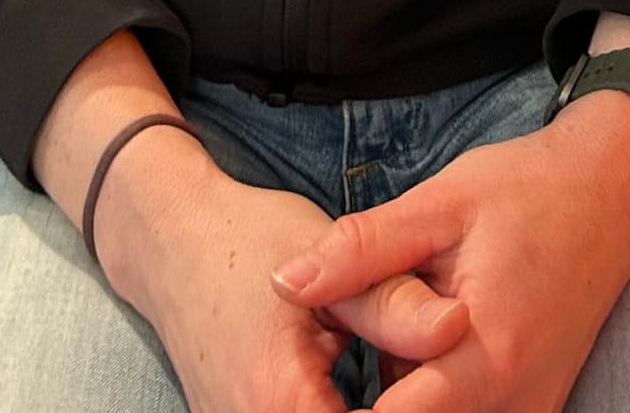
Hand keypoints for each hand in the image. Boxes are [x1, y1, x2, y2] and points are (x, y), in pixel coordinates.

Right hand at [134, 166, 472, 412]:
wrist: (169, 234)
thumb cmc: (248, 238)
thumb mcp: (329, 259)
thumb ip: (394, 303)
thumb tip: (459, 327)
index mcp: (282, 403)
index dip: (411, 411)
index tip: (432, 379)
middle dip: (386, 406)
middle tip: (405, 367)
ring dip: (361, 406)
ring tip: (380, 367)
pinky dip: (327, 407)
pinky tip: (352, 384)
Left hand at [268, 99, 629, 411]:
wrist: (610, 191)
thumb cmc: (525, 190)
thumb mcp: (438, 204)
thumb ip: (361, 250)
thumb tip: (283, 281)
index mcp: (486, 355)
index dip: (338, 409)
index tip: (306, 383)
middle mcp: (514, 402)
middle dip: (371, 391)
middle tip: (344, 340)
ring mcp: (530, 411)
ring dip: (403, 390)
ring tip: (389, 326)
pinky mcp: (535, 407)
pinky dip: (433, 390)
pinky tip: (421, 341)